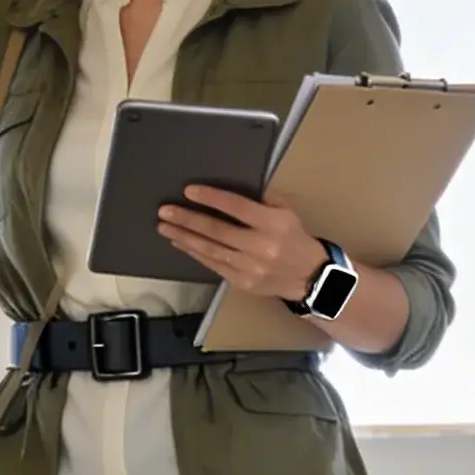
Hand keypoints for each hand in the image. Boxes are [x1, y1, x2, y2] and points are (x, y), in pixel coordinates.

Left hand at [158, 185, 327, 299]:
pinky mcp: (242, 282)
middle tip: (165, 211)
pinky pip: (213, 265)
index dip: (211, 198)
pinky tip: (181, 243)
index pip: (236, 207)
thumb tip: (230, 191)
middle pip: (217, 230)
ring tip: (165, 227)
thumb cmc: (293, 238)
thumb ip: (261, 199)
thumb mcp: (285, 212)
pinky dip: (195, 253)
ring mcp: (249, 267)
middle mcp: (260, 246)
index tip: (189, 191)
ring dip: (184, 237)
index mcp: (273, 224)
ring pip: (210, 250)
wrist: (308, 277)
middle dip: (188, 220)